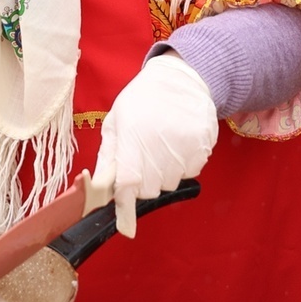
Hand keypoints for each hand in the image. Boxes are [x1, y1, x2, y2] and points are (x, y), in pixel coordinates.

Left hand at [91, 51, 218, 238]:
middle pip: (150, 189)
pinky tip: (177, 145)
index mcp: (133, 136)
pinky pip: (190, 173)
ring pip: (170, 183)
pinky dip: (183, 166)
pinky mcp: (204, 147)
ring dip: (163, 174)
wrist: (182, 78)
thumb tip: (96, 188)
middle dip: (142, 182)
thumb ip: (107, 157)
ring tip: (161, 148)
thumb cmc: (142, 100)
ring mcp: (185, 146)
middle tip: (142, 161)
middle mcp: (160, 144)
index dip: (125, 205)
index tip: (126, 222)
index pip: (128, 183)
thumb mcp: (116, 121)